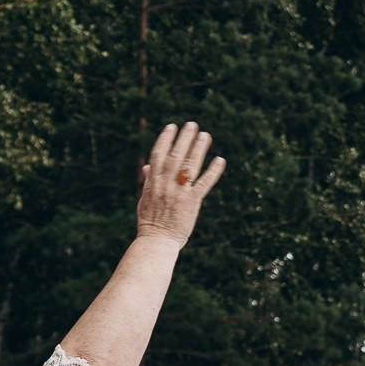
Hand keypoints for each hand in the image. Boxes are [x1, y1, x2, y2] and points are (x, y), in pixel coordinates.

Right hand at [132, 121, 225, 245]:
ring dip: (198, 148)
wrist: (156, 241)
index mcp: (153, 182)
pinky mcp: (192, 202)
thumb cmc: (150, 222)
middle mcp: (165, 184)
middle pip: (176, 155)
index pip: (159, 154)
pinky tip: (220, 159)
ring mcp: (179, 192)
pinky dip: (213, 171)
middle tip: (192, 124)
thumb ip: (148, 182)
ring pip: (189, 165)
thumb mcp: (145, 199)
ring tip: (205, 135)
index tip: (171, 126)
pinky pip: (204, 183)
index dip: (165, 139)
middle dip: (184, 138)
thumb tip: (148, 167)